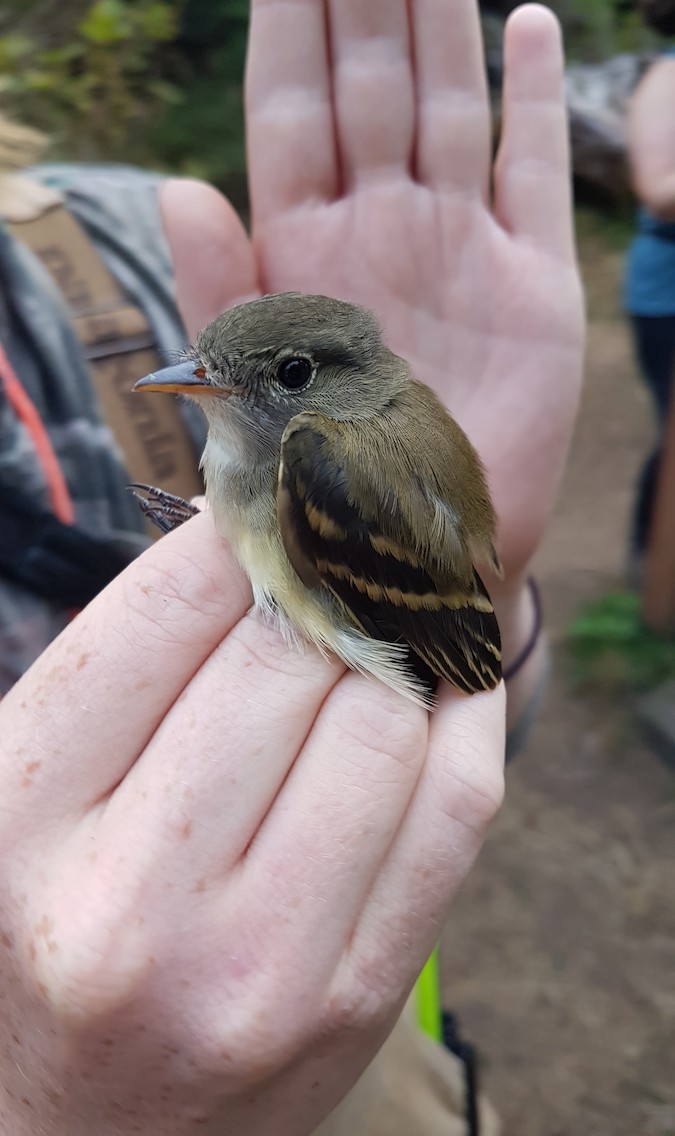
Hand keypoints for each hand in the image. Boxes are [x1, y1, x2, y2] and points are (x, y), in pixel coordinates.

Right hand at [0, 514, 503, 1135]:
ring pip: (385, 718)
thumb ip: (123, 670)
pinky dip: (462, 719)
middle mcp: (138, 899)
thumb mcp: (27, 796)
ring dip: (391, 651)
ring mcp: (261, 962)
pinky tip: (440, 688)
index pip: (166, 610)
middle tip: (329, 565)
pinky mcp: (356, 998)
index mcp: (24, 815)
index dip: (235, 536)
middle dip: (319, 588)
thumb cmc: (40, 931)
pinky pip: (456, 807)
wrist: (70, 1128)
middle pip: (288, 656)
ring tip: (374, 630)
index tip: (266, 511)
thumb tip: (255, 542)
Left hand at [160, 0, 583, 582]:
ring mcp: (458, 241)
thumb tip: (177, 188)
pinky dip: (536, 101)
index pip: (291, 92)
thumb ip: (222, 295)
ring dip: (441, 0)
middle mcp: (380, 221)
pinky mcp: (531, 280)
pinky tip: (529, 26)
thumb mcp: (252, 400)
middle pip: (370, 67)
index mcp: (305, 242)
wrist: (414, 551)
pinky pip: (534, 170)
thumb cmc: (323, 486)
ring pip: (448, 94)